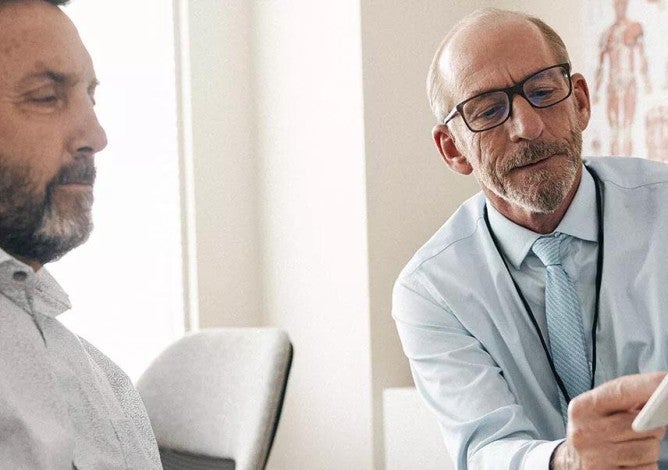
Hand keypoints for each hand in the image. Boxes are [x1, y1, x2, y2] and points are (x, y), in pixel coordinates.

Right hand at [551, 372, 666, 468]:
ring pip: (648, 450)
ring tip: (633, 444)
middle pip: (643, 425)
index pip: (620, 392)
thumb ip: (624, 397)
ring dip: (649, 447)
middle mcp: (585, 432)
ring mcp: (596, 458)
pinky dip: (646, 466)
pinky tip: (630, 461)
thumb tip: (657, 389)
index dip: (647, 385)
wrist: (570, 464)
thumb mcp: (597, 408)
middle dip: (652, 426)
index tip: (665, 380)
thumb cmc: (592, 429)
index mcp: (582, 408)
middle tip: (643, 426)